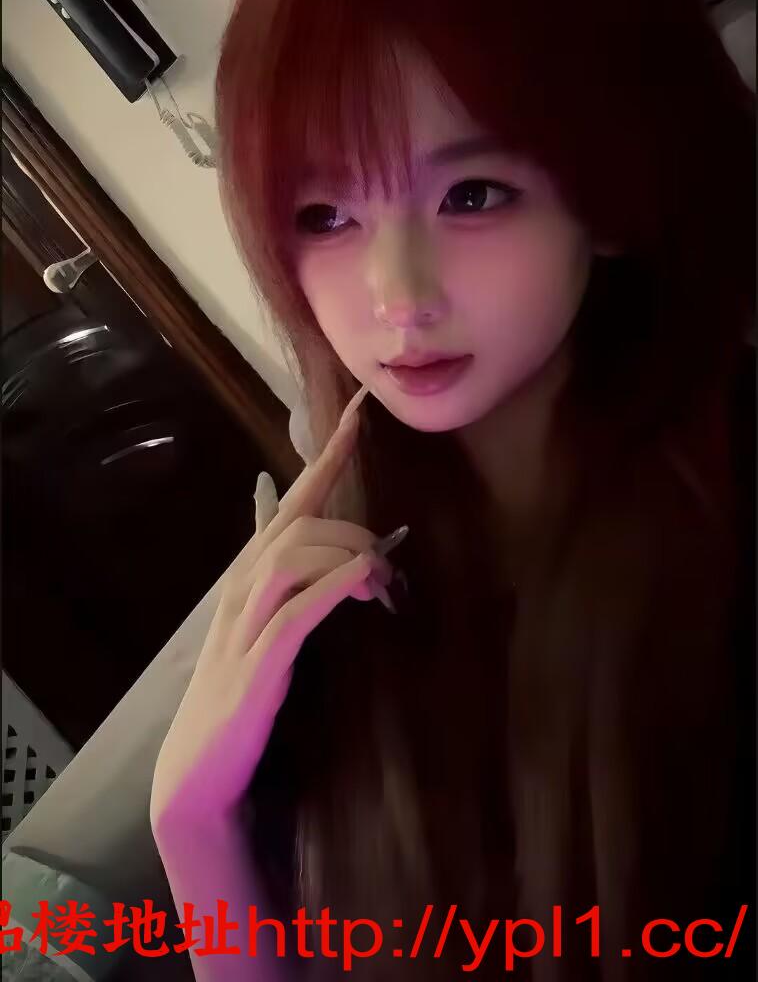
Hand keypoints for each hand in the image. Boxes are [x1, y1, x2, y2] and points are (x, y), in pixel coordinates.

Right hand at [150, 386, 392, 834]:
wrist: (198, 768)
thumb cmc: (236, 689)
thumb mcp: (258, 618)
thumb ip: (276, 566)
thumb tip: (282, 509)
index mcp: (249, 572)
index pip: (294, 498)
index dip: (328, 455)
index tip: (360, 413)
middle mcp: (243, 586)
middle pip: (300, 521)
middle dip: (354, 525)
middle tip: (388, 559)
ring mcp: (247, 624)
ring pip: (296, 556)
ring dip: (349, 555)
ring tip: (382, 582)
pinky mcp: (259, 664)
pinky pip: (299, 611)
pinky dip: (335, 587)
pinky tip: (365, 580)